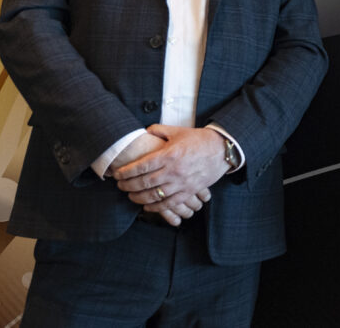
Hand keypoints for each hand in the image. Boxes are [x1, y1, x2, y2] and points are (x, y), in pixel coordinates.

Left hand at [113, 125, 228, 224]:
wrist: (222, 149)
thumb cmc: (199, 139)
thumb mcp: (178, 131)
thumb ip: (159, 130)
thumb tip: (144, 131)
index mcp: (169, 154)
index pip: (141, 166)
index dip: (126, 172)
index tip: (117, 174)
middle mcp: (174, 170)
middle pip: (144, 182)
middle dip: (128, 185)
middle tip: (120, 186)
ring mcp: (182, 183)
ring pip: (154, 195)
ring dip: (138, 198)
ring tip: (130, 196)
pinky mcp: (190, 191)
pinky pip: (170, 203)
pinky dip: (156, 207)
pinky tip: (147, 207)